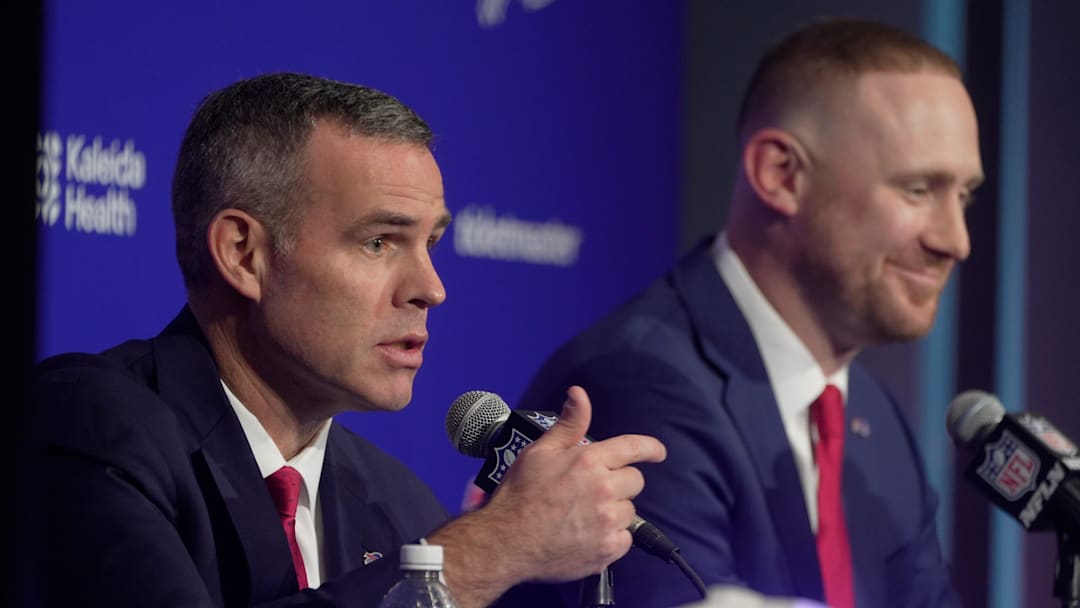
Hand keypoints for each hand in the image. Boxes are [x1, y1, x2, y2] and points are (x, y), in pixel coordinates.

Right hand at [428, 385, 665, 606]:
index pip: (633, 447)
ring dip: (613, 512)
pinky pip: (624, 539)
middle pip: (635, 481)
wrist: (505, 542)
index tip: (658, 453)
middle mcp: (604, 489)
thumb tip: (579, 394)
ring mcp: (607, 521)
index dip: (650, 448)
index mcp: (589, 460)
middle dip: (618, 483)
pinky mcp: (607, 550)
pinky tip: (587, 536)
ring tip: (583, 516)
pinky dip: (611, 539)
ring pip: (629, 511)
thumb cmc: (519, 496)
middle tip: (592, 492)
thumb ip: (568, 424)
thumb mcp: (540, 452)